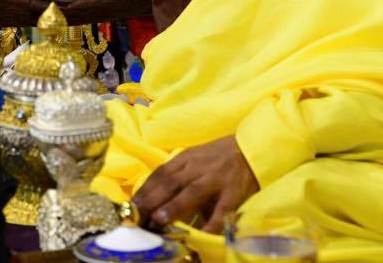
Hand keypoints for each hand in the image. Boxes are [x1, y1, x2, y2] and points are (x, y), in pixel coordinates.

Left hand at [132, 135, 258, 233]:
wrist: (252, 148)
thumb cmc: (219, 157)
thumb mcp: (195, 159)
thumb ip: (177, 175)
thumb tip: (152, 198)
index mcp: (185, 159)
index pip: (160, 174)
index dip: (144, 190)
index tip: (130, 207)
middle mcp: (197, 167)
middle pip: (170, 182)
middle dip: (151, 200)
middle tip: (136, 216)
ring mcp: (215, 179)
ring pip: (191, 192)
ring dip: (173, 206)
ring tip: (158, 220)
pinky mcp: (234, 192)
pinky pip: (221, 209)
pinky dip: (211, 223)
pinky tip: (201, 234)